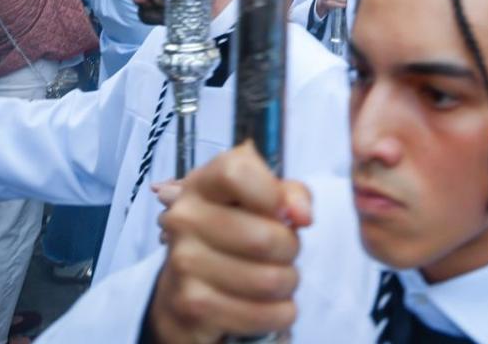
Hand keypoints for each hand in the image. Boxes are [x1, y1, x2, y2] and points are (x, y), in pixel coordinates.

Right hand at [148, 143, 310, 342]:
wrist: (188, 284)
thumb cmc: (235, 233)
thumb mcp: (263, 201)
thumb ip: (291, 195)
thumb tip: (302, 215)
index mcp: (202, 184)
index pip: (236, 172)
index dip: (272, 193)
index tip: (282, 211)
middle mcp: (185, 219)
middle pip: (265, 237)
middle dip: (290, 249)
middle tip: (284, 252)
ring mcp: (184, 263)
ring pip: (270, 280)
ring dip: (287, 283)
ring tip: (276, 278)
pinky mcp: (192, 305)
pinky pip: (263, 315)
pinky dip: (279, 313)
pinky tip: (268, 305)